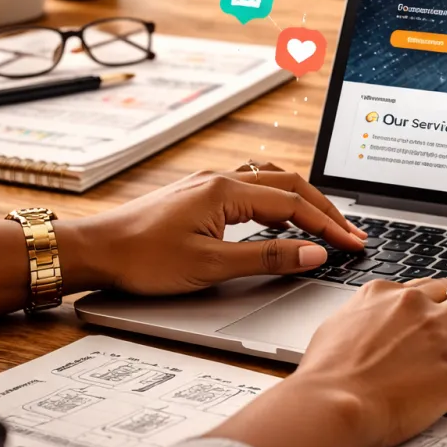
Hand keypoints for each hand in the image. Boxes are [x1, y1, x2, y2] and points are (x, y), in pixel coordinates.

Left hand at [60, 168, 367, 295]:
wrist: (94, 251)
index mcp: (226, 191)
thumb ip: (267, 258)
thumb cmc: (143, 260)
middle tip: (351, 235)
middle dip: (325, 210)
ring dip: (303, 200)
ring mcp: (208, 184)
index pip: (294, 205)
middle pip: (289, 186)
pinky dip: (277, 198)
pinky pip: (250, 186)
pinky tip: (279, 212)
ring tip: (325, 221)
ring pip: (270, 182)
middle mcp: (220, 180)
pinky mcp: (198, 195)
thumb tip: (312, 253)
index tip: (352, 245)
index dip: (328, 226)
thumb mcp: (211, 266)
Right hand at [290, 278, 446, 446]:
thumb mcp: (331, 333)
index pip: (419, 287)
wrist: (331, 404)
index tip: (444, 304)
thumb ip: (355, 323)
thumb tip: (360, 328)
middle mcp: (413, 304)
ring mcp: (439, 331)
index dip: (437, 297)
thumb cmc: (323, 380)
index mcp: (381, 294)